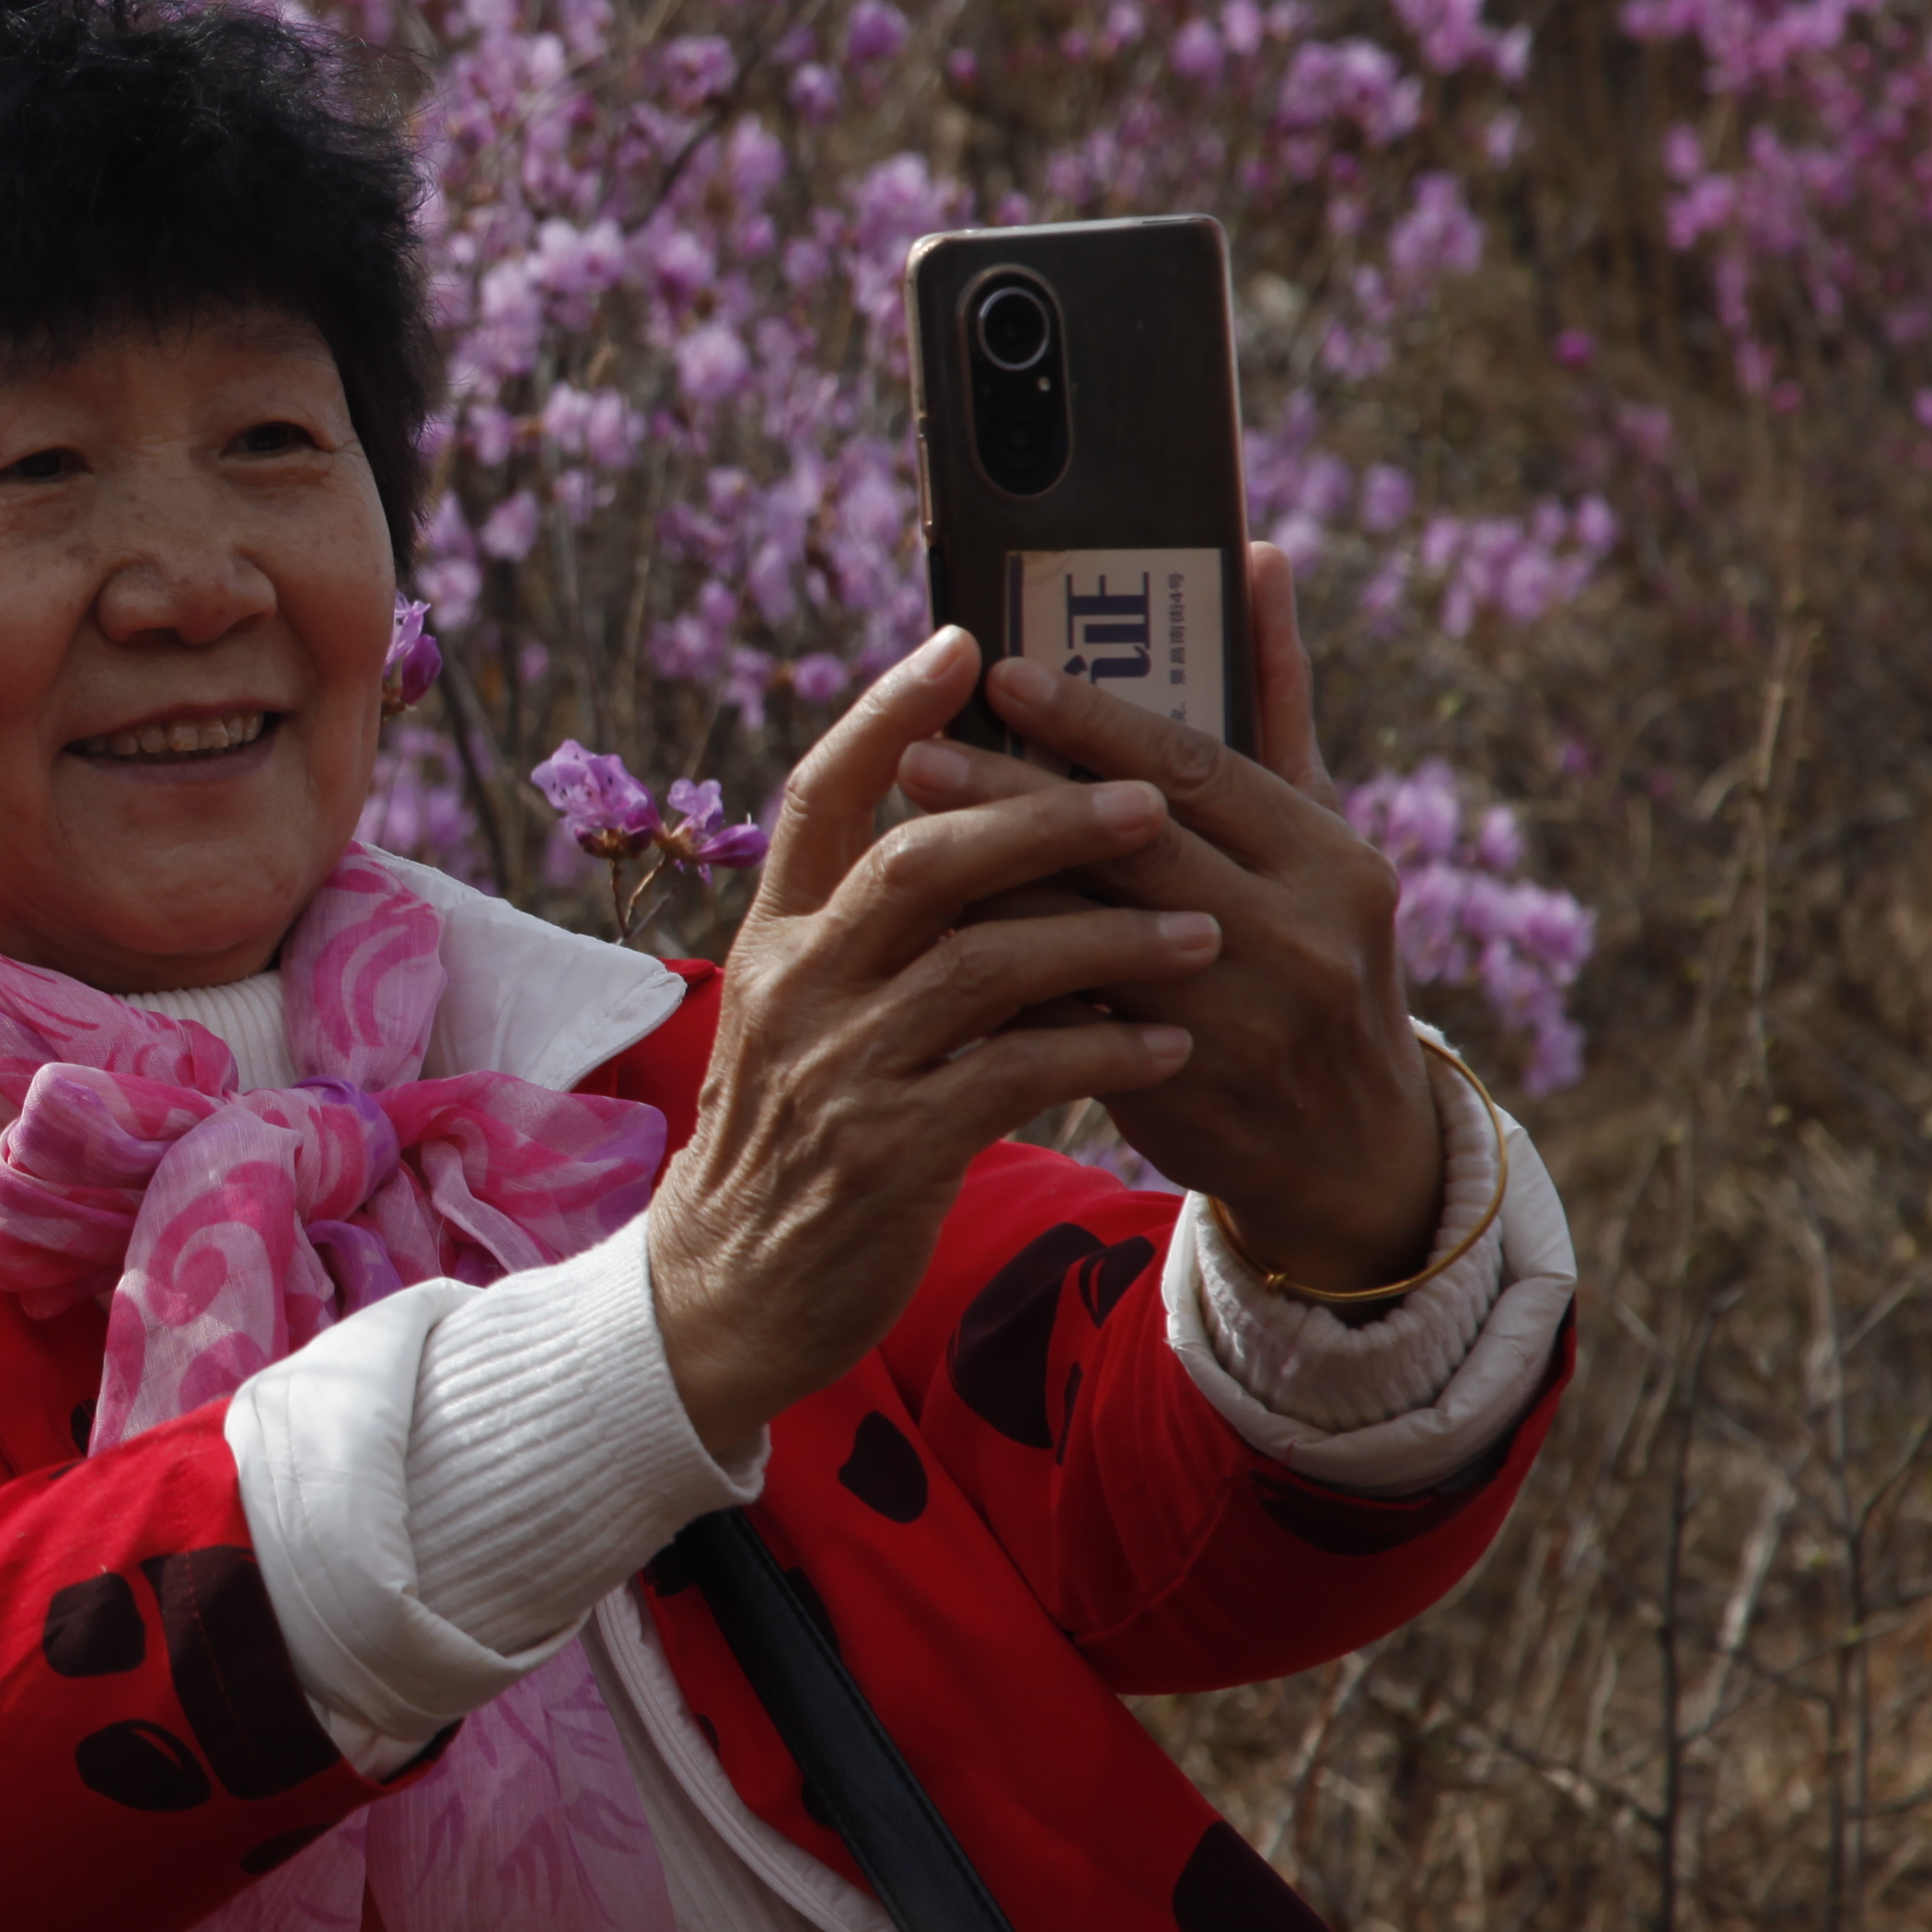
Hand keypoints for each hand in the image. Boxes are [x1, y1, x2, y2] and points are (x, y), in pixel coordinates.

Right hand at [645, 627, 1213, 1463]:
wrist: (728, 1289)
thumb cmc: (791, 1135)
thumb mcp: (798, 1012)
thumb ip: (868, 928)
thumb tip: (976, 830)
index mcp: (773, 934)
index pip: (819, 792)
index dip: (889, 709)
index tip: (967, 641)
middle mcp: (796, 983)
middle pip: (921, 860)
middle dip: (1044, 816)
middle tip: (1150, 797)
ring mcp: (838, 1067)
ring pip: (986, 964)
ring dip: (1106, 938)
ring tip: (1202, 932)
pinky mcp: (889, 1150)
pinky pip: (1017, 1074)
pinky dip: (1102, 1050)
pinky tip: (1167, 1041)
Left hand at [898, 542, 1441, 1294]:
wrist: (1346, 1140)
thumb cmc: (1317, 945)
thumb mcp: (1316, 828)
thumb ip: (1275, 697)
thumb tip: (1253, 557)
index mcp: (1331, 858)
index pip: (1196, 767)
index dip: (1094, 719)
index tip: (1003, 672)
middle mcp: (1298, 936)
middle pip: (1131, 845)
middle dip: (1014, 795)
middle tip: (917, 749)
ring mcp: (1241, 1021)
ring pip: (1086, 936)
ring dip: (986, 885)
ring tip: (899, 838)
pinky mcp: (1179, 1089)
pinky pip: (1066, 1021)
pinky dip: (998, 976)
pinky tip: (925, 938)